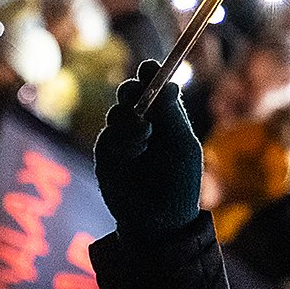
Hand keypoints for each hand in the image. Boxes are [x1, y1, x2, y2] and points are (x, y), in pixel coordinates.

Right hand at [93, 60, 202, 238]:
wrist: (159, 221)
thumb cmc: (179, 183)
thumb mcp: (182, 144)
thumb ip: (173, 115)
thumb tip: (168, 83)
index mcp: (165, 120)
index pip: (155, 89)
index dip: (151, 75)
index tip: (150, 67)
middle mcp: (142, 126)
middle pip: (130, 94)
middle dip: (132, 90)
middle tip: (138, 92)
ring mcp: (123, 140)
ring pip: (117, 112)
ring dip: (130, 119)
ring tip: (146, 136)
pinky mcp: (106, 155)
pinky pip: (109, 135)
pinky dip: (124, 139)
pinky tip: (136, 151)